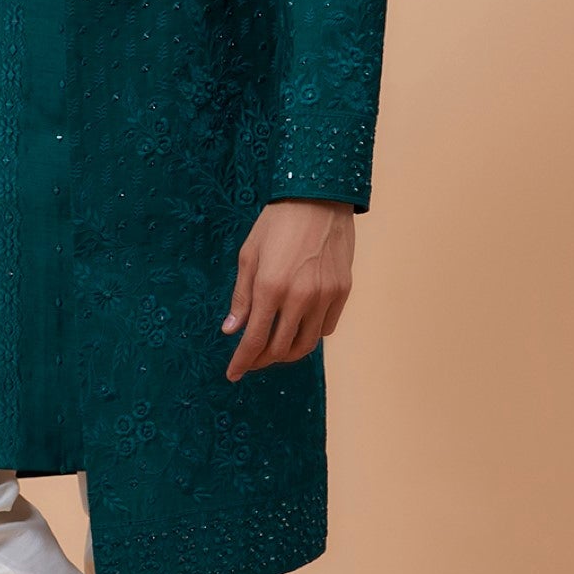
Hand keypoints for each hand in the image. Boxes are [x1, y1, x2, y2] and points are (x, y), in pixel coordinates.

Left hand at [220, 199, 354, 379]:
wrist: (318, 199)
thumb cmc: (277, 224)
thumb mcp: (249, 256)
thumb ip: (241, 297)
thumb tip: (231, 329)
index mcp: (270, 287)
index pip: (254, 340)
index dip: (242, 361)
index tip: (232, 374)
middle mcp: (300, 297)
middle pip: (281, 349)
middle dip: (263, 360)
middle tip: (252, 359)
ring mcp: (325, 296)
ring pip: (307, 343)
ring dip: (287, 353)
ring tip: (275, 349)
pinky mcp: (343, 292)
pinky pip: (326, 327)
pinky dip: (310, 334)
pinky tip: (299, 327)